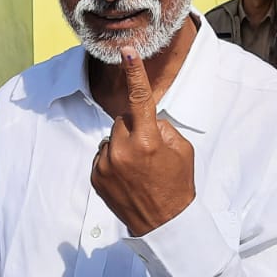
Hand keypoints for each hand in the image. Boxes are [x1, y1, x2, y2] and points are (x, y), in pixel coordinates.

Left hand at [90, 46, 196, 236]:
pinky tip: (127, 178)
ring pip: (111, 138)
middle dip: (134, 128)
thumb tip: (145, 119)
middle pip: (123, 120)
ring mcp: (106, 164)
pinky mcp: (95, 175)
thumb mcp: (181, 150)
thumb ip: (161, 127)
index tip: (127, 51)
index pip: (139, 98)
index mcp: (147, 140)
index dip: (134, 72)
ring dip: (122, 146)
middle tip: (149, 152)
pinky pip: (103, 156)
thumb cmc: (177, 184)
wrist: (164, 224)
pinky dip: (113, 162)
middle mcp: (122, 149)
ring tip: (138, 169)